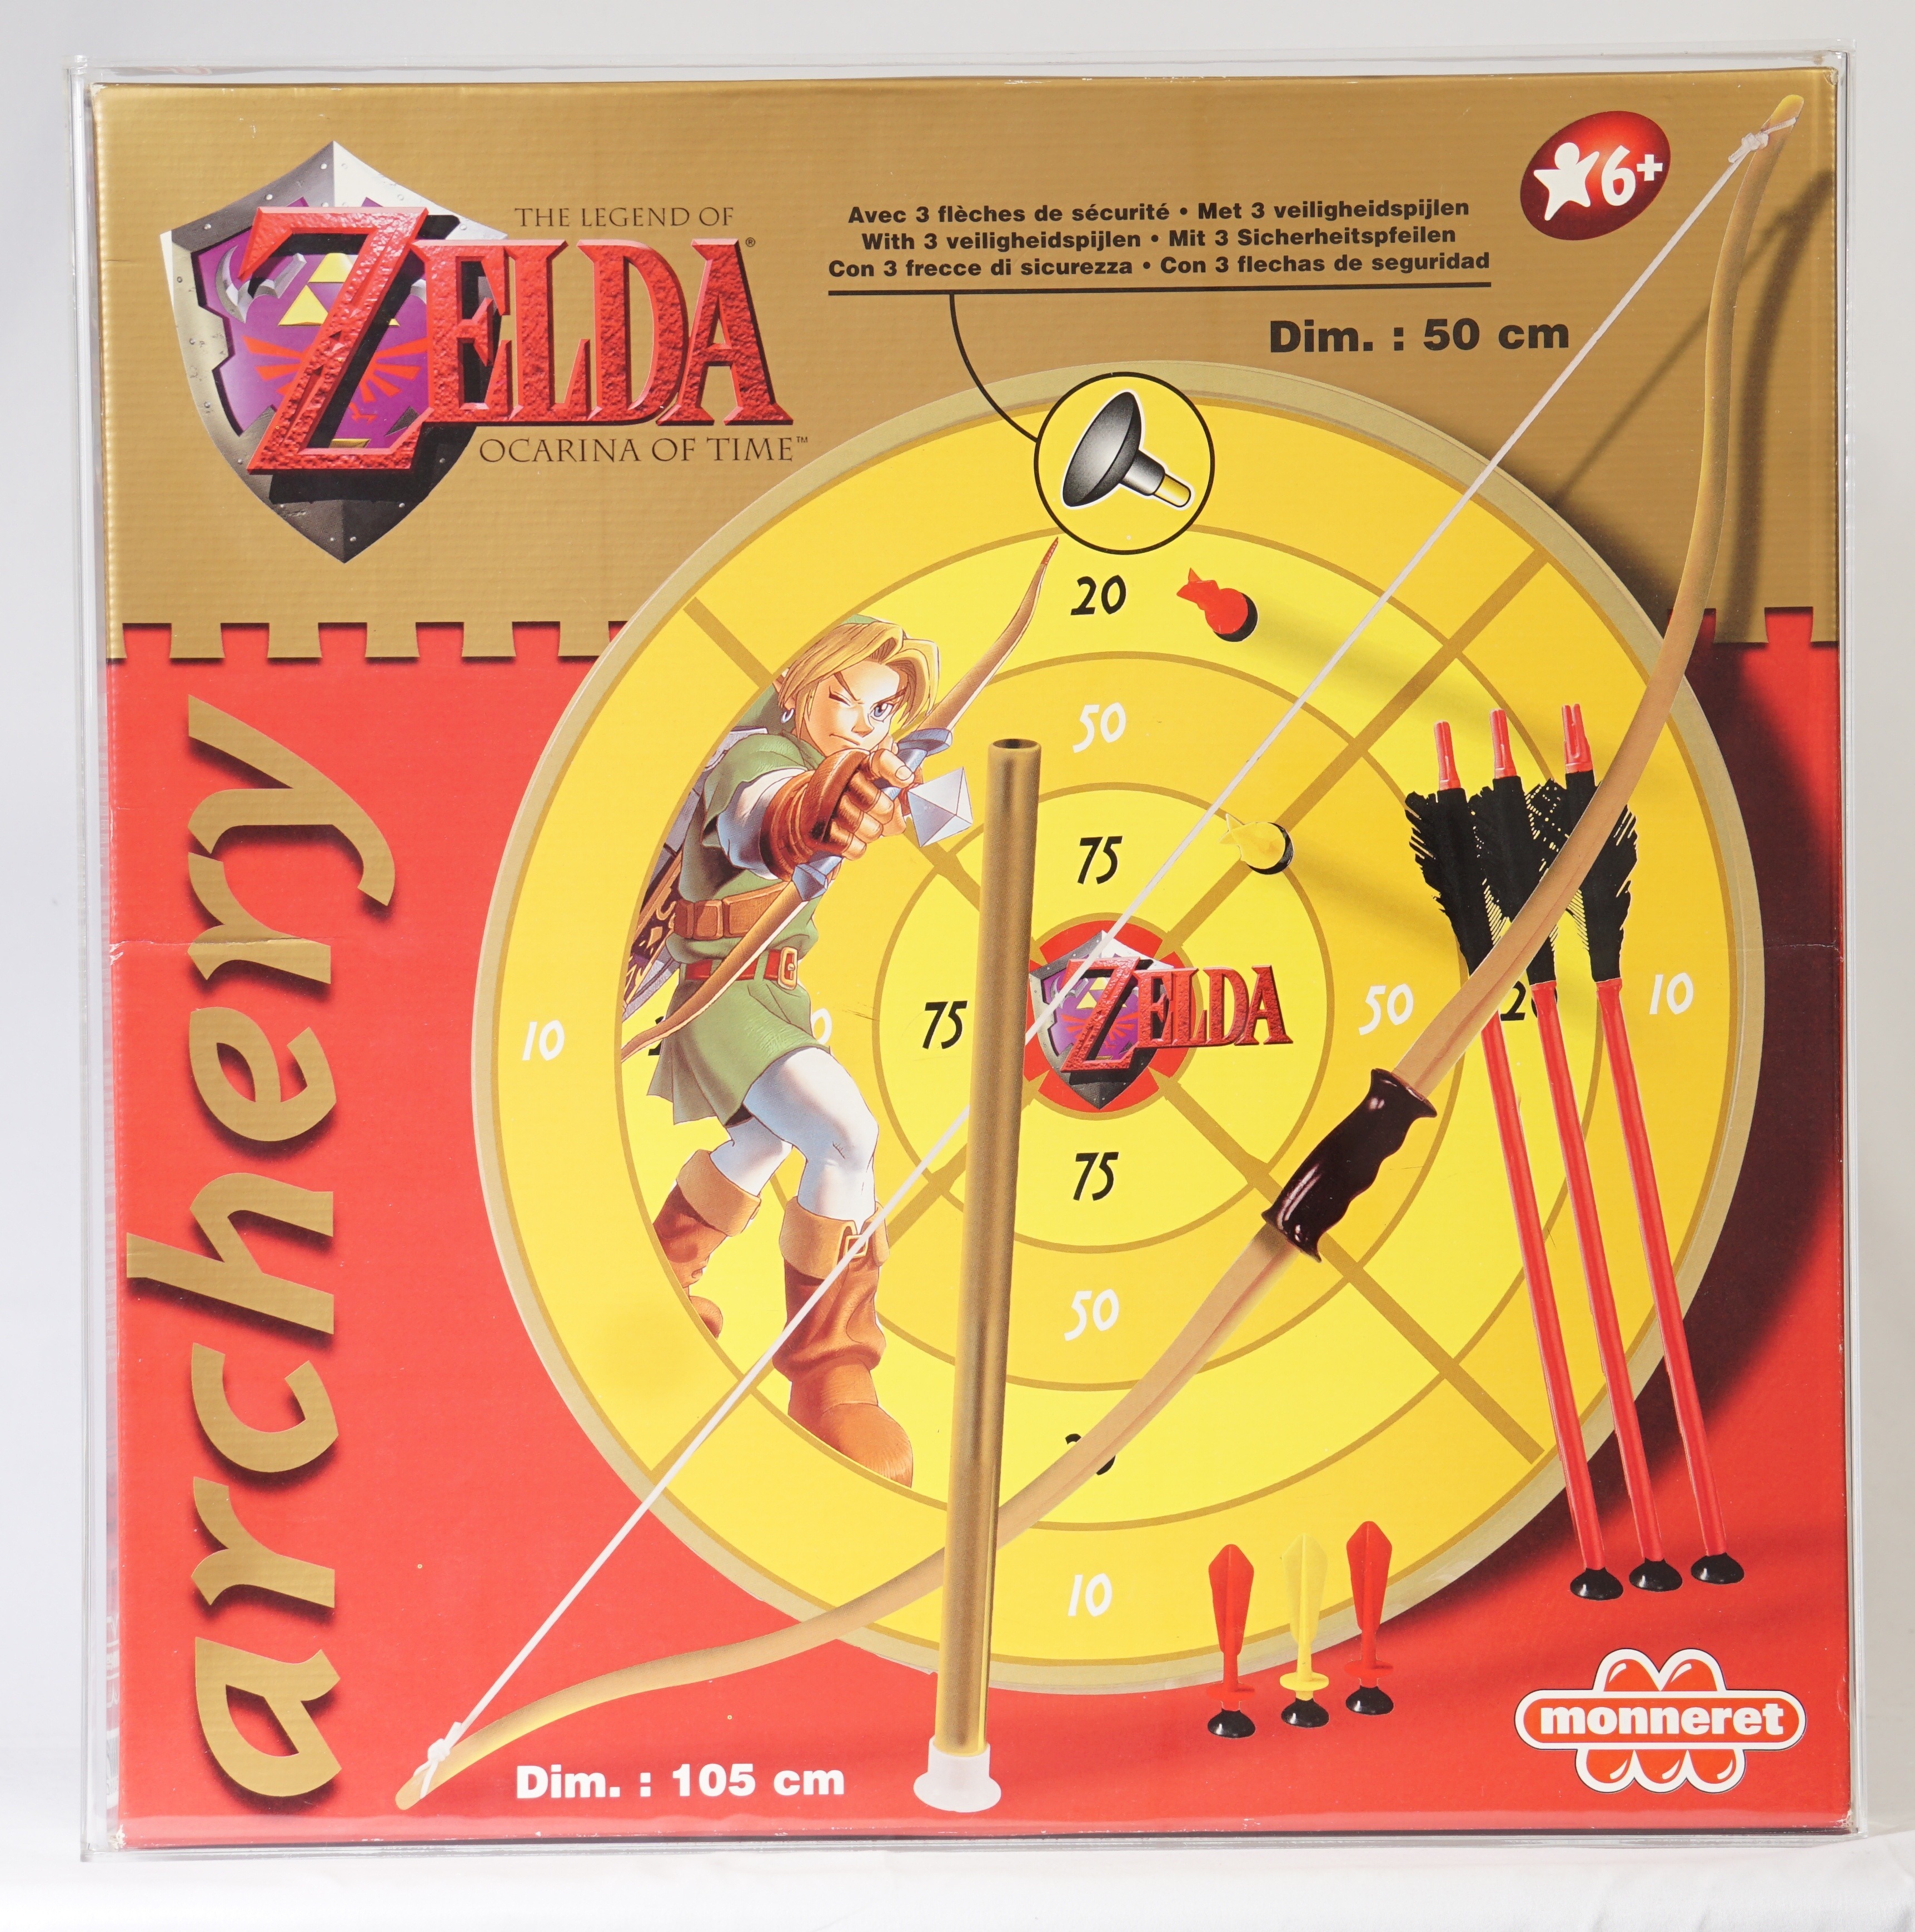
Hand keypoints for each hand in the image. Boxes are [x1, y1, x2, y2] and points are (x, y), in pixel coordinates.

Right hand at [762, 748, 915, 876]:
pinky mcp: (818, 832)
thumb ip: (896, 782)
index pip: (880, 761)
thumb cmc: (847, 796)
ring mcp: (827, 805)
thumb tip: (916, 785)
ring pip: (872, 830)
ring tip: (861, 824)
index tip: (905, 780)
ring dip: (871, 832)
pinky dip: (856, 847)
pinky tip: (849, 836)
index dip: (896, 770)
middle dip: (887, 816)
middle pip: (884, 806)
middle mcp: (839, 778)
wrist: (802, 812)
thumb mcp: (868, 780)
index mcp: (855, 762)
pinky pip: (855, 848)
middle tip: (878, 814)